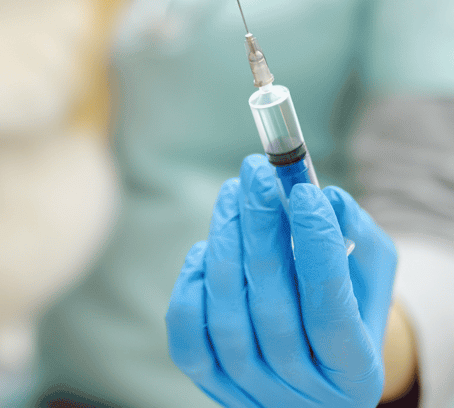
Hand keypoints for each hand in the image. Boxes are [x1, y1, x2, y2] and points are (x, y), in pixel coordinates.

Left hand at [166, 154, 396, 407]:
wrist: (313, 366)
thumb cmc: (345, 305)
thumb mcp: (369, 275)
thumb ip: (360, 239)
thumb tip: (326, 198)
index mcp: (355, 370)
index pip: (330, 310)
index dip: (317, 248)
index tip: (305, 191)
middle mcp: (304, 392)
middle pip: (272, 308)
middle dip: (261, 229)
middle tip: (255, 172)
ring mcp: (254, 392)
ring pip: (227, 317)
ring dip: (226, 244)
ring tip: (232, 193)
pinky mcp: (212, 384)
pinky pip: (188, 337)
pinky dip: (194, 286)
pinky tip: (208, 248)